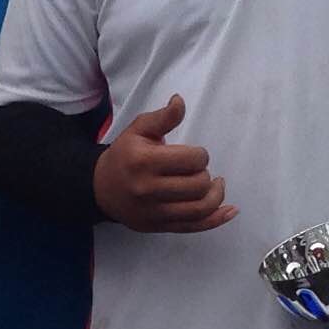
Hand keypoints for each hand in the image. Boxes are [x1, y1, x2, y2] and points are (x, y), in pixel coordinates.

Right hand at [90, 94, 233, 233]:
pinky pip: (194, 227)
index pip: (193, 160)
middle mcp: (148, 189)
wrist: (99, 188)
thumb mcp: (138, 130)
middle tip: (195, 170)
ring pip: (200, 208)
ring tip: (214, 186)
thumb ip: (162, 117)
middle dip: (204, 174)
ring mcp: (153, 211)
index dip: (200, 155)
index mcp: (144, 162)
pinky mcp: (157, 226)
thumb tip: (180, 101)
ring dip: (215, 195)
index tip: (192, 155)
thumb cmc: (124, 156)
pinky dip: (216, 220)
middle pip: (199, 185)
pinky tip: (229, 210)